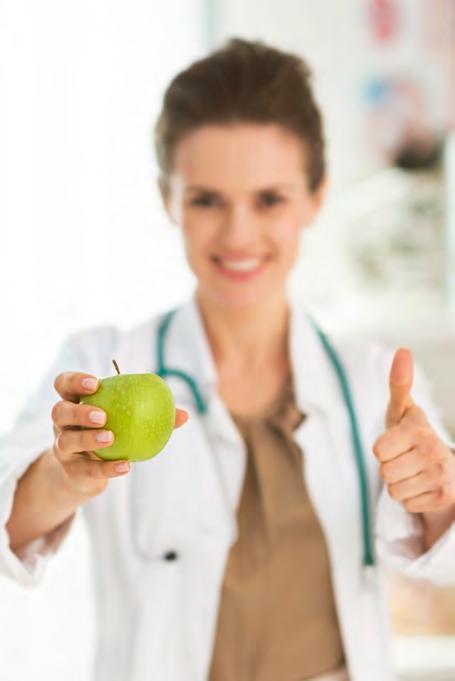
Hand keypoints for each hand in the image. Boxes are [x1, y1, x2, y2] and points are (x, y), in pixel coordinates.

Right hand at [51, 371, 188, 497]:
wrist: (87, 471)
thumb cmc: (111, 434)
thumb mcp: (125, 421)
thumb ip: (151, 415)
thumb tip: (183, 414)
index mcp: (74, 402)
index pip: (63, 384)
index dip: (74, 381)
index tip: (95, 383)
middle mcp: (62, 424)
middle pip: (59, 411)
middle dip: (79, 411)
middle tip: (103, 415)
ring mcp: (62, 448)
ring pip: (67, 441)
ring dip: (88, 439)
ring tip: (111, 438)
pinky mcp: (71, 471)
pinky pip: (87, 469)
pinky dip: (106, 468)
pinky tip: (125, 466)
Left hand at [372, 348, 454, 513]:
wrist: (443, 463)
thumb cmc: (412, 433)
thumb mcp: (402, 410)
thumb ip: (399, 383)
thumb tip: (403, 350)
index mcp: (420, 429)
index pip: (378, 450)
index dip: (382, 449)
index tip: (396, 442)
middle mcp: (435, 451)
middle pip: (384, 473)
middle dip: (389, 467)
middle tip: (404, 458)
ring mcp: (442, 476)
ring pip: (394, 491)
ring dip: (398, 483)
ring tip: (412, 471)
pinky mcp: (444, 497)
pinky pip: (405, 504)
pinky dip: (410, 497)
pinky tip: (421, 484)